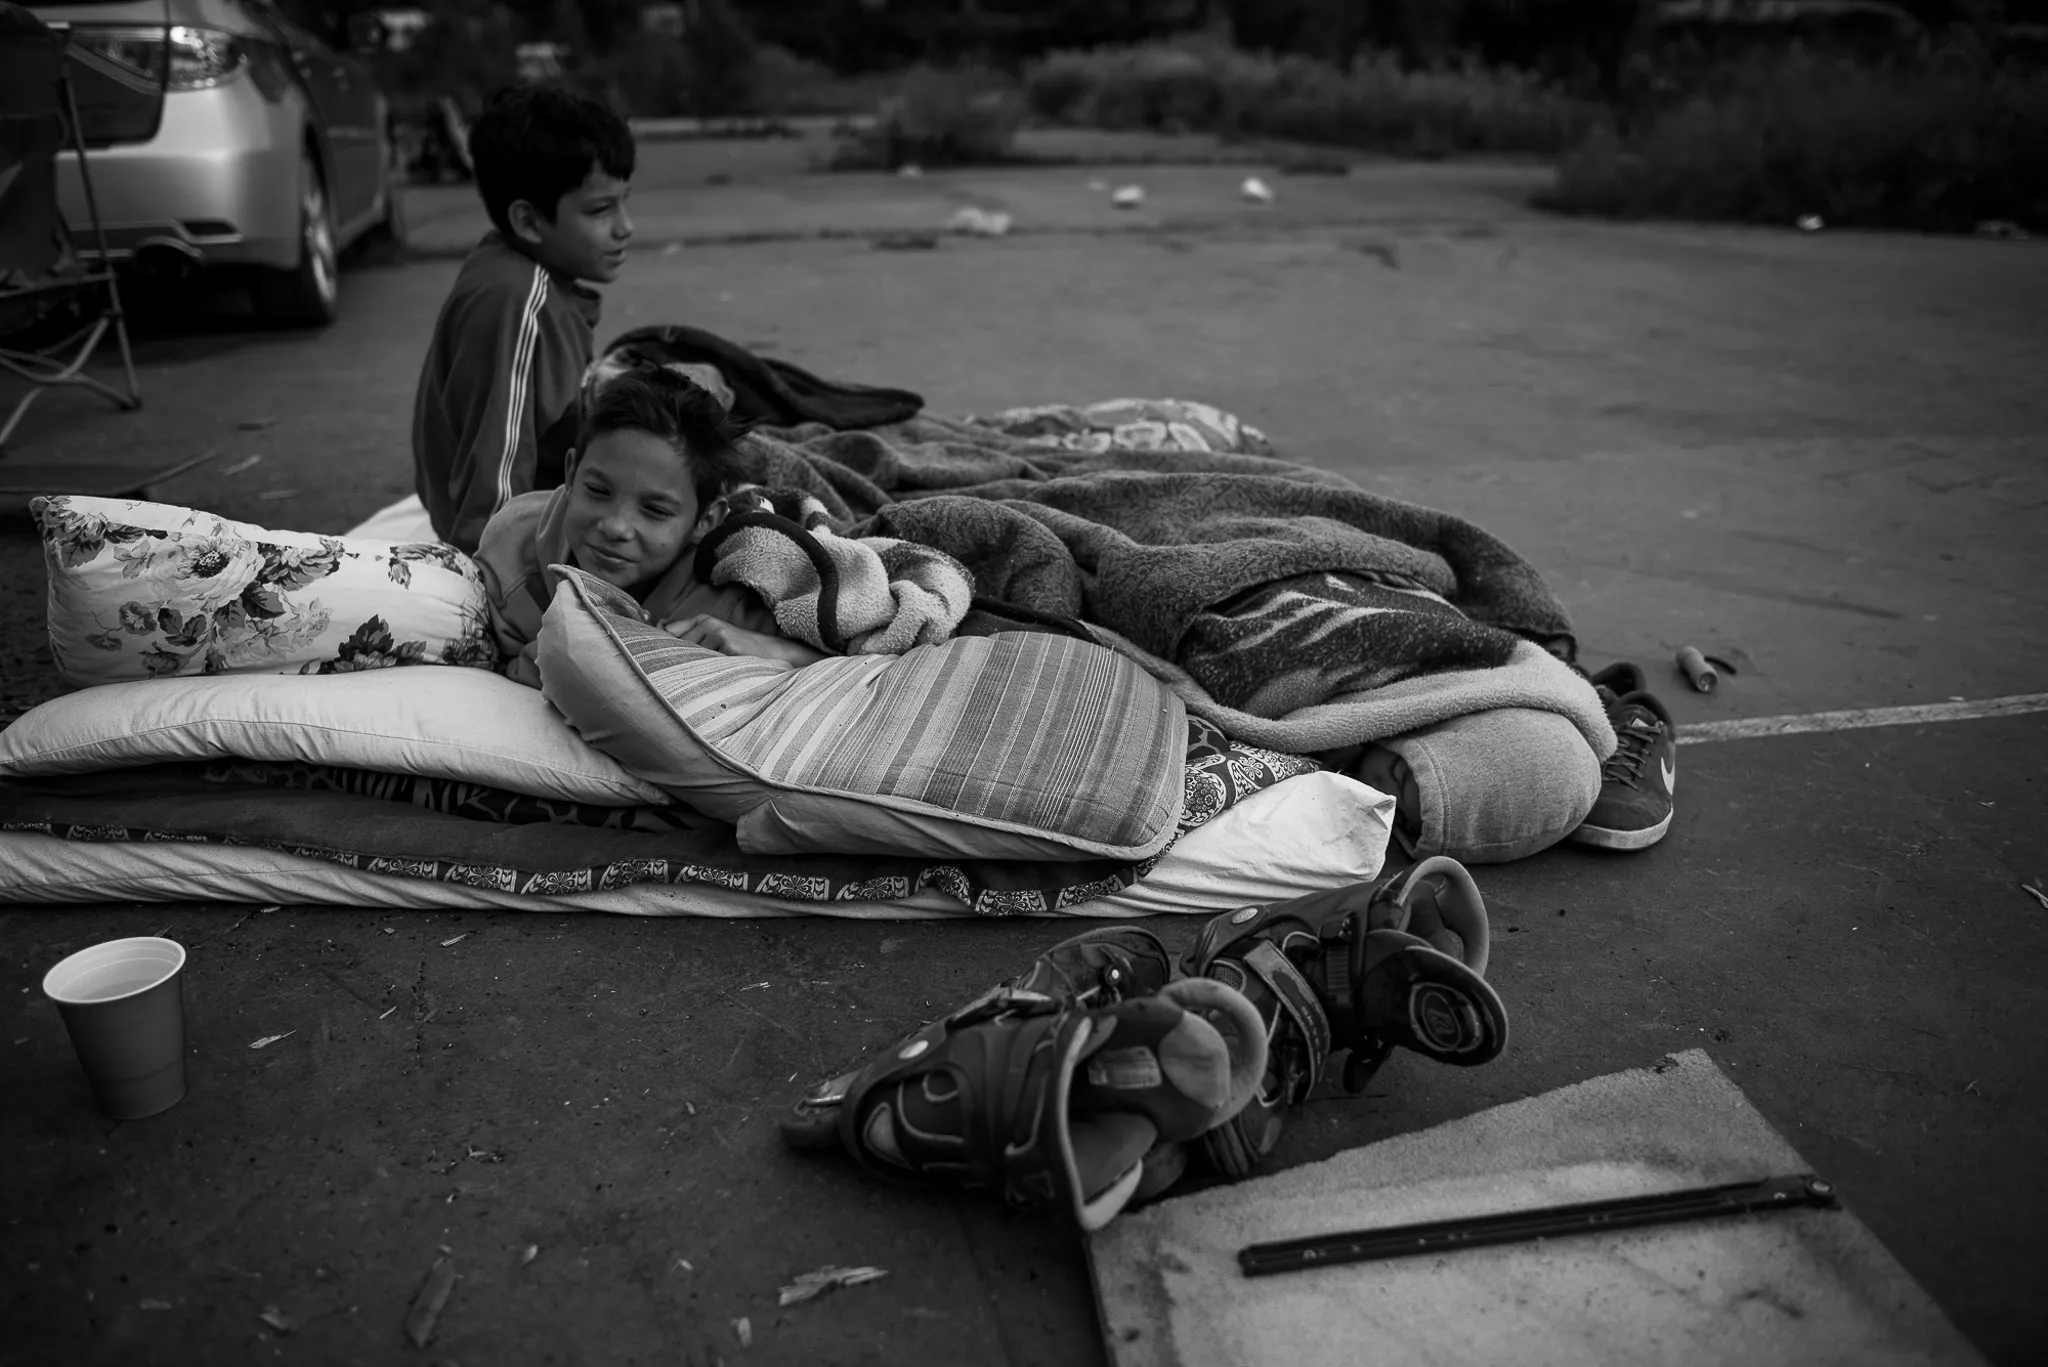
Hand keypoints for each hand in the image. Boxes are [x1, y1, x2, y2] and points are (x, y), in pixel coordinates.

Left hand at [662, 614, 826, 667]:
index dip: (659, 646)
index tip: (650, 658)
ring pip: (690, 658)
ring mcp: (719, 634)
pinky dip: (707, 675)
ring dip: (692, 672)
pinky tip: (715, 679)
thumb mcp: (717, 639)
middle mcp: (709, 624)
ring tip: (703, 680)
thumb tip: (660, 637)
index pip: (669, 632)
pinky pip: (706, 665)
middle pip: (676, 647)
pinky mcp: (729, 646)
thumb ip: (691, 639)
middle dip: (675, 663)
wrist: (776, 653)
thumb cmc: (743, 651)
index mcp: (703, 620)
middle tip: (676, 678)